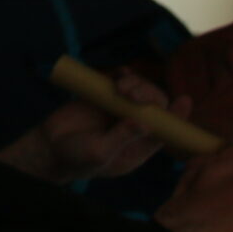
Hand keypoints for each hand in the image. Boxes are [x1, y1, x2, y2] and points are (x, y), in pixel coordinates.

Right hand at [34, 70, 188, 181]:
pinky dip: (126, 75)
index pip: (166, 131)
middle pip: (155, 106)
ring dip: (137, 84)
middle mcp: (134, 127)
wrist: (48, 145)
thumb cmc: (76, 157)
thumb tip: (144, 122)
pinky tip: (121, 74)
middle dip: (149, 95)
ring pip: (141, 91)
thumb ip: (122, 138)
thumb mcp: (100, 152)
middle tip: (130, 93)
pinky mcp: (106, 96)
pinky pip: (122, 81)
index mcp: (139, 147)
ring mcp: (120, 110)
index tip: (184, 100)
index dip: (177, 117)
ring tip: (120, 87)